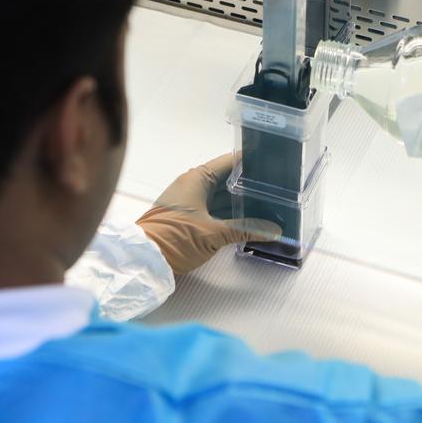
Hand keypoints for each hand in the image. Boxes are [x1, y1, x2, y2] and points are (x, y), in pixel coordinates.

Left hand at [136, 154, 281, 273]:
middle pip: (228, 180)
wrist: (144, 261)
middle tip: (278, 190)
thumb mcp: (214, 233)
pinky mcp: (189, 217)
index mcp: (198, 178)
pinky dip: (231, 214)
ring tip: (270, 206)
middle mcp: (193, 185)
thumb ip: (246, 229)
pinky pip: (215, 210)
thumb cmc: (176, 238)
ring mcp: (190, 201)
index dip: (252, 162)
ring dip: (242, 203)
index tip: (273, 165)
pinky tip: (250, 221)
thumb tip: (275, 230)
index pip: (230, 162)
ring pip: (222, 197)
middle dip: (251, 186)